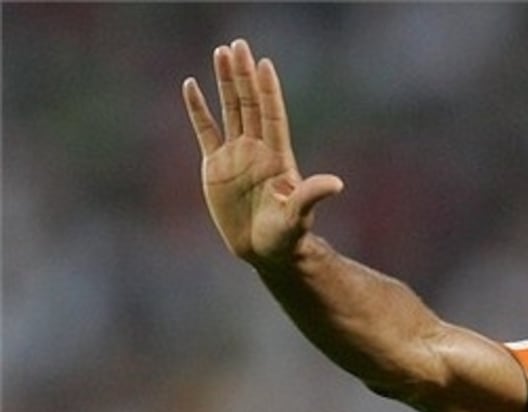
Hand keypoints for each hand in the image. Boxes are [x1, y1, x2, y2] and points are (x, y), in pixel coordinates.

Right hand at [182, 38, 342, 266]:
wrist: (264, 251)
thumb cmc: (286, 236)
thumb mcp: (299, 216)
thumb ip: (312, 196)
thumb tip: (336, 184)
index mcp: (276, 156)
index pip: (271, 114)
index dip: (268, 89)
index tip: (263, 62)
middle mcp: (256, 150)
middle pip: (250, 104)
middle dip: (243, 75)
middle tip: (237, 45)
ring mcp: (236, 155)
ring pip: (229, 110)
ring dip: (224, 83)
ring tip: (220, 52)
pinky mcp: (215, 167)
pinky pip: (205, 131)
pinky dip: (198, 109)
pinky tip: (191, 85)